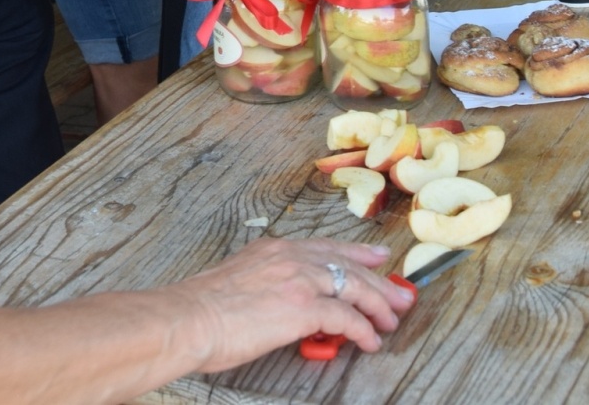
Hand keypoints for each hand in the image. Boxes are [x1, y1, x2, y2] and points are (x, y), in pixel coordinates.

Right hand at [161, 237, 411, 372]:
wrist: (187, 318)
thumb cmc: (201, 308)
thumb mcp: (239, 279)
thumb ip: (267, 283)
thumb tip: (282, 303)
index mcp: (274, 249)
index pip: (326, 247)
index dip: (357, 253)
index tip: (377, 257)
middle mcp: (290, 257)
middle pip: (348, 265)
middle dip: (379, 282)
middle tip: (400, 294)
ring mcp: (299, 280)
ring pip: (354, 287)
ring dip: (377, 306)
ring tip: (390, 321)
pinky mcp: (303, 307)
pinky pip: (347, 318)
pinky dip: (363, 330)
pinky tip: (369, 341)